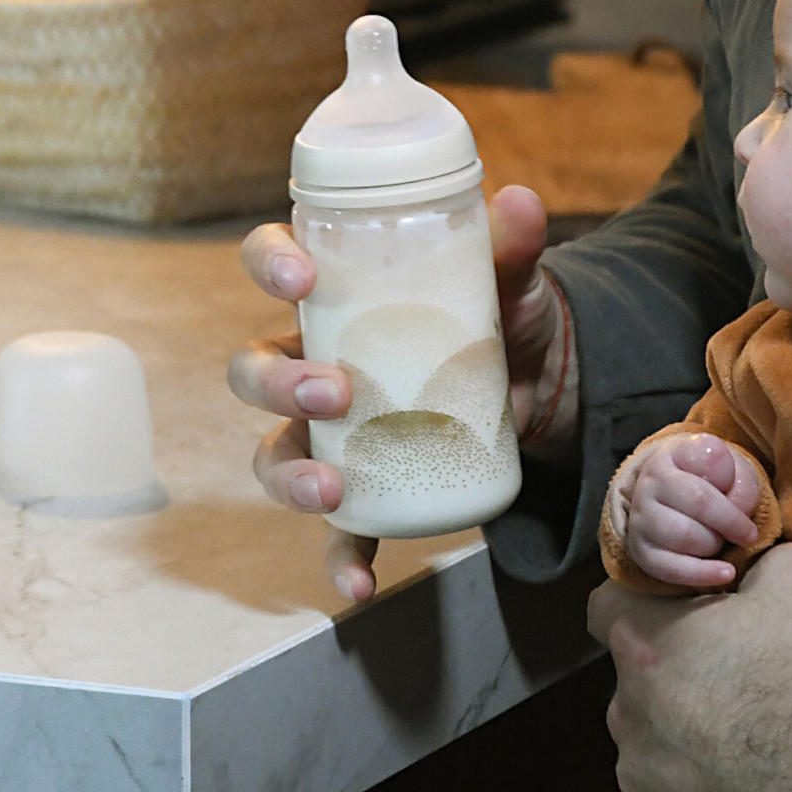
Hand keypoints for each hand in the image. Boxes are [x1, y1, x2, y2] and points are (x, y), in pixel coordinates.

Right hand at [228, 184, 562, 600]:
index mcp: (335, 297)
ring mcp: (333, 433)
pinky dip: (339, 561)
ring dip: (288, 474)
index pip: (271, 264)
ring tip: (330, 488)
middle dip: (277, 383)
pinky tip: (358, 588)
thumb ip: (510, 250)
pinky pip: (336, 533)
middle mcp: (314, 362)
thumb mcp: (509, 284)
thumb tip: (517, 203)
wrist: (538, 391)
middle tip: (333, 391)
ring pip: (274, 452)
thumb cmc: (498, 319)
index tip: (301, 277)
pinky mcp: (367, 489)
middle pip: (253, 368)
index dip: (269, 263)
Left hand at [588, 542, 791, 791]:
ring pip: (653, 748)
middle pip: (637, 683)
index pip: (606, 606)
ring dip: (686, 742)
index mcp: (644, 644)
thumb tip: (742, 565)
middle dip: (675, 678)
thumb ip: (749, 559)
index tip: (685, 612)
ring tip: (751, 748)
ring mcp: (642, 783)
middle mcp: (625, 714)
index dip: (644, 602)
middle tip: (739, 684)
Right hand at [618, 433, 761, 587]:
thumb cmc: (711, 485)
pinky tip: (727, 573)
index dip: (733, 479)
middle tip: (745, 532)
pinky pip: (672, 568)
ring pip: (687, 536)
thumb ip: (742, 483)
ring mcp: (641, 517)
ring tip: (718, 541)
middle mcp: (650, 481)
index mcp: (672, 454)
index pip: (711, 461)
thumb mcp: (732, 471)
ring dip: (715, 544)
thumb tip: (737, 510)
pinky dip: (704, 574)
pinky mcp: (641, 550)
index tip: (738, 490)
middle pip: (701, 501)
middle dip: (731, 522)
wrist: (674, 503)